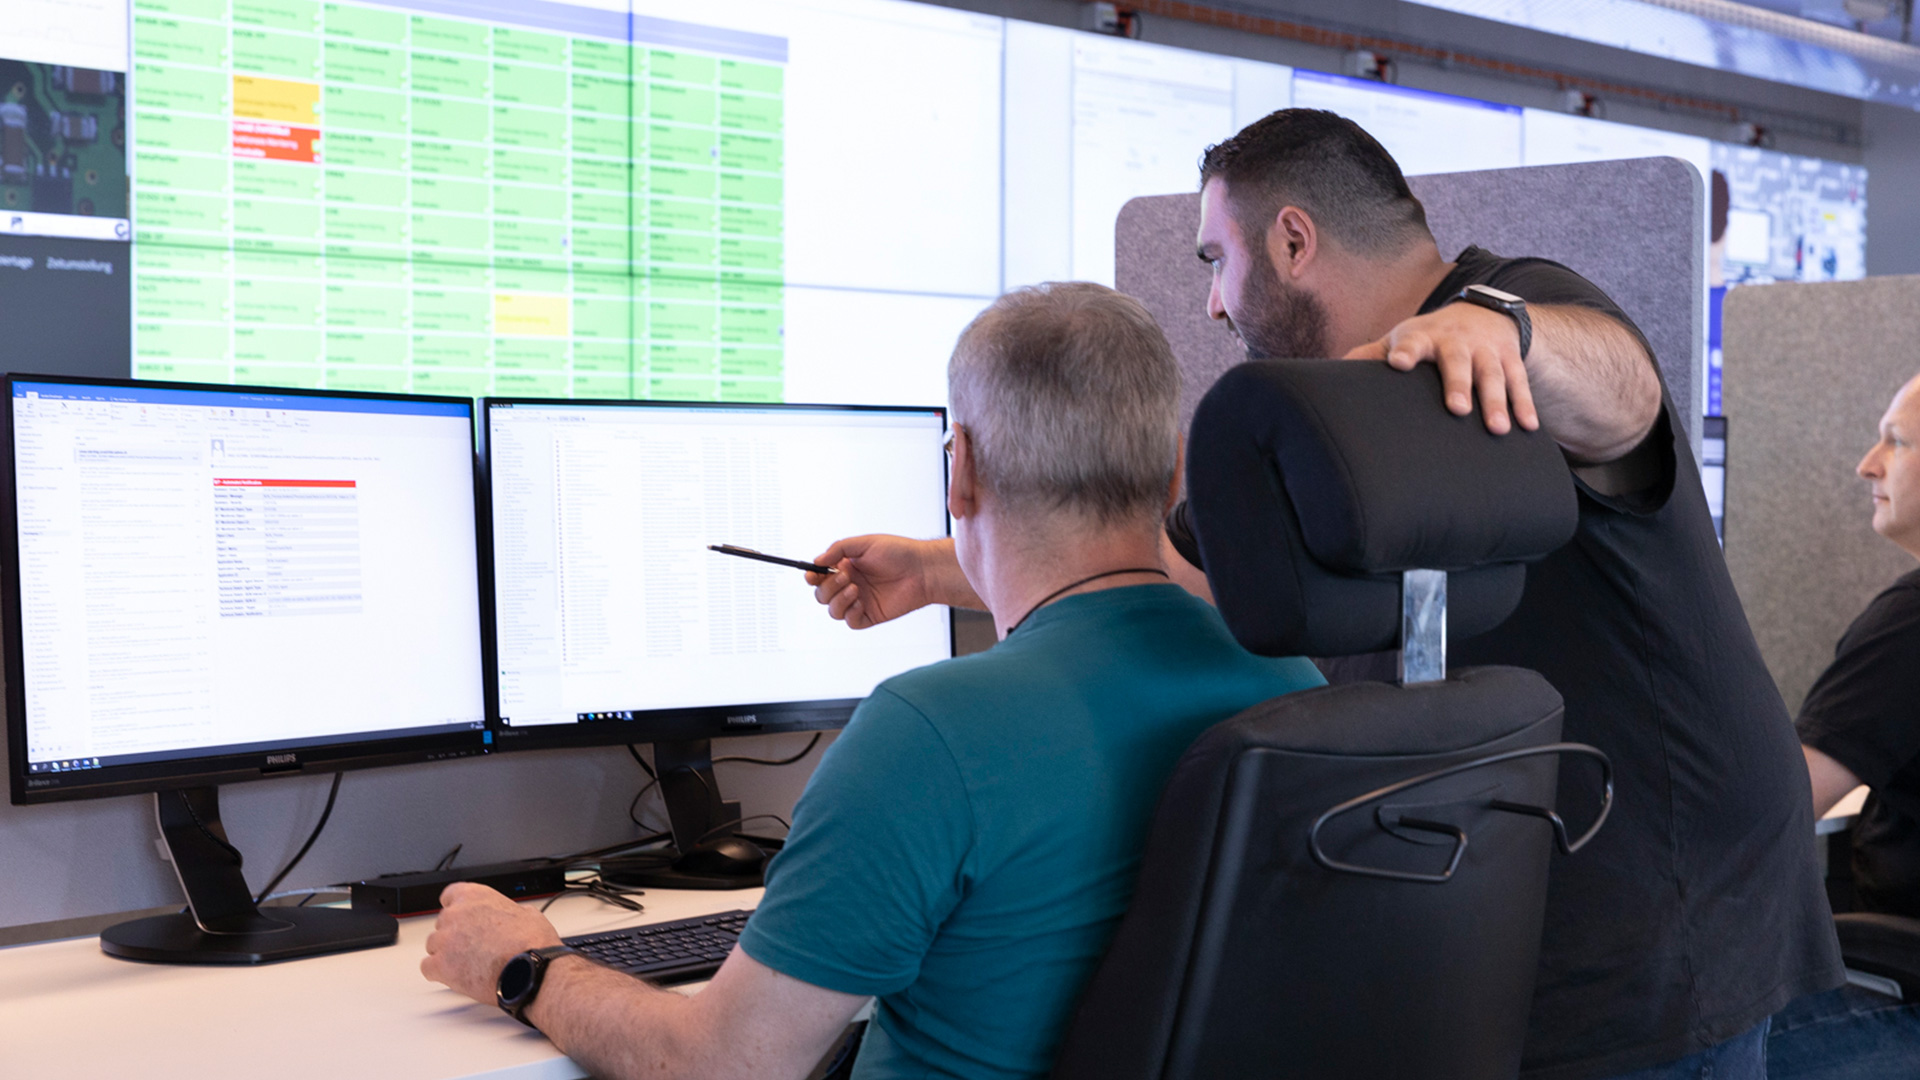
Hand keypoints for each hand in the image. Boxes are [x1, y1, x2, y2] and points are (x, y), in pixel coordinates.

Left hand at [420, 882, 563, 1004]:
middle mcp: (455, 914)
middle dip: (454, 935)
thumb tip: (513, 917)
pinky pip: (427, 968)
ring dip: (446, 954)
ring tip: (467, 965)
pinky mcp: (440, 965)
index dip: (456, 909)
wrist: (530, 969)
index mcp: (475, 896)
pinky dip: (438, 973)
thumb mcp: (527, 913)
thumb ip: (509, 912)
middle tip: (472, 948)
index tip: (461, 919)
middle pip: (442, 923)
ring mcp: (445, 940)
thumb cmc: (531, 943)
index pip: (450, 895)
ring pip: (433, 945)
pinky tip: (454, 977)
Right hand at [805, 534, 939, 629]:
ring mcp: (860, 601)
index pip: (820, 576)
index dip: (812, 577)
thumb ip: (839, 549)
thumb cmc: (899, 553)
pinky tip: (860, 601)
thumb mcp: (865, 543)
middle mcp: (851, 584)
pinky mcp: (871, 615)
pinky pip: (851, 621)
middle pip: (822, 595)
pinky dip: (850, 612)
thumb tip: (818, 560)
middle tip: (846, 576)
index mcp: (847, 567)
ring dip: (838, 600)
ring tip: (855, 588)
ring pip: (833, 610)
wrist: (923, 570)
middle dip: (828, 587)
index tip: (812, 575)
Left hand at [1343, 303, 1539, 435]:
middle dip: (1458, 384)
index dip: (1404, 352)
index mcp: (1423, 337)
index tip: (1398, 363)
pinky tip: (1528, 427)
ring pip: (1493, 375)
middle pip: (1457, 362)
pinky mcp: (1510, 359)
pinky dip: (1525, 404)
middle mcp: (1456, 342)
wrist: (1482, 313)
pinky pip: (1520, 383)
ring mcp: (1485, 350)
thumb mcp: (1400, 339)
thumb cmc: (1429, 337)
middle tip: (1458, 409)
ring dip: (1496, 402)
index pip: (1411, 343)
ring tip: (1497, 429)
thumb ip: (1370, 355)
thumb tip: (1328, 373)